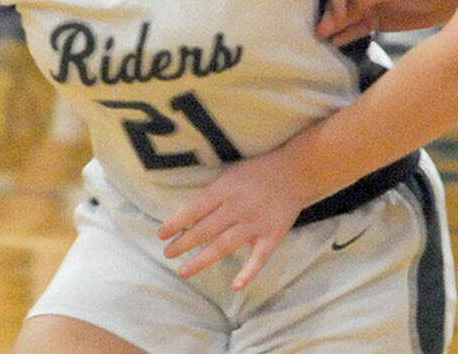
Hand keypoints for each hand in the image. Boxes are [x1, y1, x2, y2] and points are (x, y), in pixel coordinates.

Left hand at [158, 149, 312, 289]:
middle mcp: (238, 208)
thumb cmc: (258, 171)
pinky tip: (235, 286)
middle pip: (205, 229)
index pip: (195, 208)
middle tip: (167, 253)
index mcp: (225, 190)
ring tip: (183, 271)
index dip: (176, 222)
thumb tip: (187, 213)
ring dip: (202, 260)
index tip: (161, 233)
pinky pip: (259, 258)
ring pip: (224, 246)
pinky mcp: (272, 236)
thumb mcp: (231, 174)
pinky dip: (248, 272)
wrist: (296, 171)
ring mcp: (255, 224)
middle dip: (183, 243)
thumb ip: (213, 193)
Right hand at [315, 0, 457, 45]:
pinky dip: (347, 34)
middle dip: (331, 13)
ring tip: (322, 37)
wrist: (446, 1)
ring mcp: (367, 3)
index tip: (340, 14)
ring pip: (346, 15)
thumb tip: (343, 10)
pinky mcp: (374, 20)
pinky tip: (337, 41)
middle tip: (320, 30)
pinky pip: (357, 28)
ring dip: (335, 25)